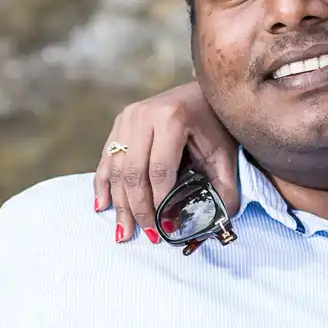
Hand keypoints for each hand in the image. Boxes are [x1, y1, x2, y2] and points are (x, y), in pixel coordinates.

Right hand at [92, 82, 239, 243]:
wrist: (202, 93)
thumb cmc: (214, 125)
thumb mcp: (224, 154)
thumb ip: (225, 187)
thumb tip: (220, 221)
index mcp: (171, 118)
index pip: (159, 170)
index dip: (159, 201)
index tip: (164, 227)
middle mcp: (143, 115)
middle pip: (133, 172)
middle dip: (138, 208)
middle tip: (147, 234)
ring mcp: (128, 117)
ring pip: (116, 169)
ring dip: (119, 203)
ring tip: (125, 231)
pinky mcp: (119, 122)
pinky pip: (107, 158)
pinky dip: (104, 184)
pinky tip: (103, 205)